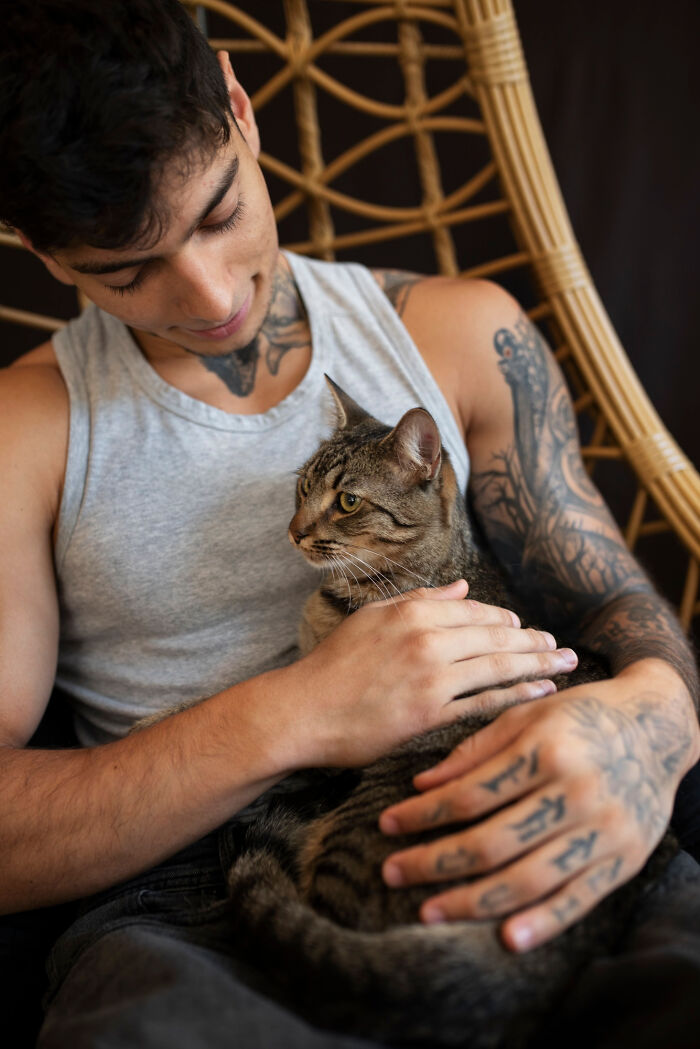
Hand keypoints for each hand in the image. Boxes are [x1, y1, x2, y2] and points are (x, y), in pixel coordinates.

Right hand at [291, 579, 579, 768]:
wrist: (301, 710)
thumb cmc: (332, 665)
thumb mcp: (372, 619)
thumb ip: (419, 600)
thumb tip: (461, 587)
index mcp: (412, 611)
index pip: (474, 610)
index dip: (505, 619)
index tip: (525, 626)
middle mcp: (426, 638)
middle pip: (495, 635)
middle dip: (533, 640)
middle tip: (562, 646)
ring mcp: (430, 677)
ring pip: (497, 666)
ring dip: (537, 665)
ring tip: (564, 665)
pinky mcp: (430, 713)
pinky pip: (485, 702)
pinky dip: (518, 696)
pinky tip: (542, 694)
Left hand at [379, 659, 699, 950]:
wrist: (658, 727)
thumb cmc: (583, 714)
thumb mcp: (530, 713)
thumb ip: (476, 748)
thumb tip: (422, 782)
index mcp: (546, 750)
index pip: (470, 794)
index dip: (423, 814)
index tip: (386, 825)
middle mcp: (576, 791)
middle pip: (491, 842)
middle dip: (433, 862)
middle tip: (390, 873)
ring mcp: (602, 830)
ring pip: (527, 879)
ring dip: (471, 902)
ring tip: (428, 911)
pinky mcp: (625, 858)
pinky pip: (579, 899)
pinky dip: (543, 923)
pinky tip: (505, 938)